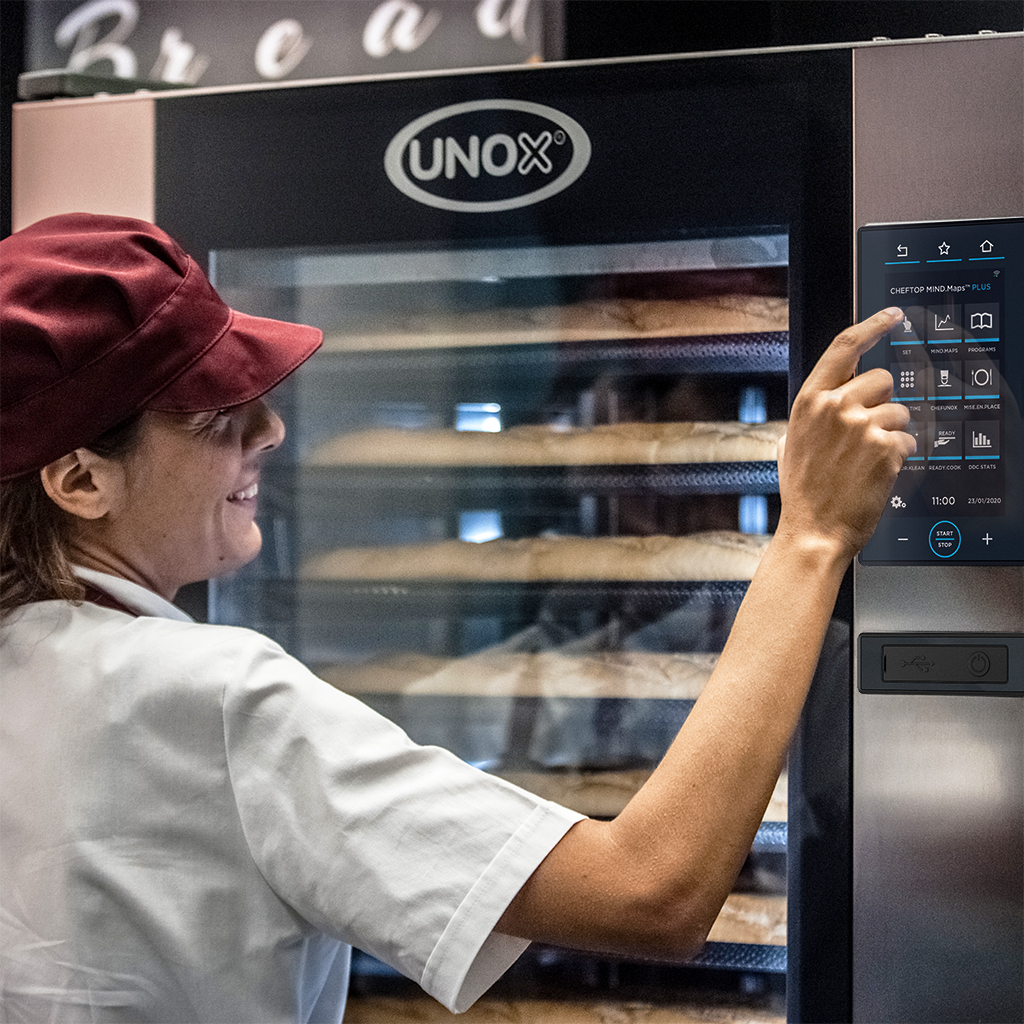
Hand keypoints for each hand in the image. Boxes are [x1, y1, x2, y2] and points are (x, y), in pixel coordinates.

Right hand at [776, 307, 916, 559]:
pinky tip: (876, 474)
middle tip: (866, 434)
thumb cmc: (803, 493)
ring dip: (891, 433)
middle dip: (881, 402)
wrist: (813, 531)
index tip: (893, 316)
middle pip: (882, 379)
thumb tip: (829, 399)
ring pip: (901, 411)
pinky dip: (898, 456)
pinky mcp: (886, 447)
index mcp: (809, 401)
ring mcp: (862, 426)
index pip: (845, 347)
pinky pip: (908, 439)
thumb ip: (812, 415)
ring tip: (866, 461)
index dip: (873, 325)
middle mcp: (835, 406)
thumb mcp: (792, 443)